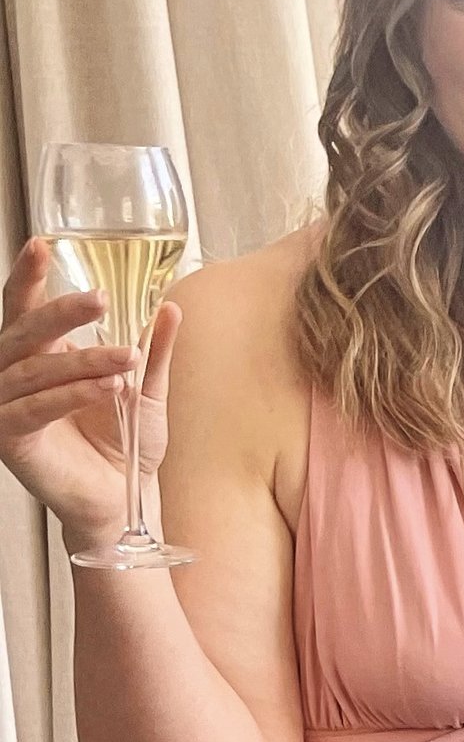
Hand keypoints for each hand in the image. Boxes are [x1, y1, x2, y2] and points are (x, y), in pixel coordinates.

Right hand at [0, 239, 176, 551]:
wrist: (124, 497)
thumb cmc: (125, 444)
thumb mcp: (145, 390)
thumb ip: (152, 350)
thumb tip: (168, 307)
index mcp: (40, 357)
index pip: (26, 309)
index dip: (28, 276)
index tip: (41, 243)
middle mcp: (14, 376)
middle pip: (25, 332)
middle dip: (60, 312)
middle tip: (99, 299)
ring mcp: (7, 407)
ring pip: (34, 370)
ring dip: (82, 361)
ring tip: (125, 359)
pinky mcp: (10, 439)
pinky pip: (33, 409)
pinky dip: (69, 395)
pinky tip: (105, 389)